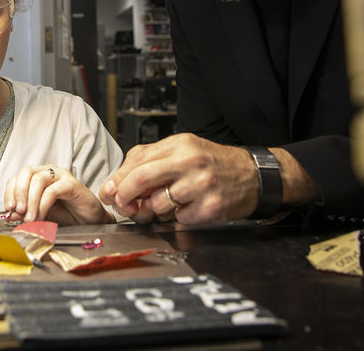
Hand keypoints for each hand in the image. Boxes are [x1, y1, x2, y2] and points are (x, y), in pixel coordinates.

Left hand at [4, 165, 112, 224]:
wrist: (91, 221)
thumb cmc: (67, 215)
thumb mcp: (41, 214)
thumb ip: (26, 212)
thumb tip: (10, 214)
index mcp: (39, 176)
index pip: (18, 177)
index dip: (10, 192)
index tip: (9, 209)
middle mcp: (49, 172)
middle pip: (26, 172)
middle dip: (18, 192)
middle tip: (18, 212)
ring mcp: (61, 175)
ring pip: (38, 180)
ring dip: (30, 201)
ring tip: (30, 219)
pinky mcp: (71, 183)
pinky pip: (52, 191)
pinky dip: (43, 205)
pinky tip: (42, 216)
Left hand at [99, 133, 259, 223]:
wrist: (253, 175)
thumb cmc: (213, 164)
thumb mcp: (184, 151)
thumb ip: (152, 161)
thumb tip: (118, 183)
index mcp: (180, 144)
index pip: (138, 159)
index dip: (118, 178)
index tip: (110, 191)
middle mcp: (190, 161)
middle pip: (142, 178)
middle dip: (126, 194)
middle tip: (124, 204)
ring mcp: (202, 184)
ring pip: (159, 203)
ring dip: (155, 210)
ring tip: (167, 205)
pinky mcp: (212, 206)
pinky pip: (180, 219)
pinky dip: (178, 218)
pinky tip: (189, 208)